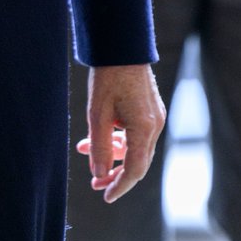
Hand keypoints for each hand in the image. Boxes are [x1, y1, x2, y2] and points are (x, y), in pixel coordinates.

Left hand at [76, 63, 165, 202]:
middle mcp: (154, 125)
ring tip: (86, 150)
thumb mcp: (98, 113)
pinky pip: (136, 133)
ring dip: (112, 152)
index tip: (105, 196)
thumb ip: (100, 146)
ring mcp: (154, 116)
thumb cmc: (108, 76)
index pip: (135, 170)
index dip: (119, 186)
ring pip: (135, 147)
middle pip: (137, 161)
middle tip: (94, 181)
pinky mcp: (149, 109)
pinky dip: (118, 138)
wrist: (121, 44)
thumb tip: (99, 173)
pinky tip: (99, 135)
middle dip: (114, 172)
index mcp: (144, 128)